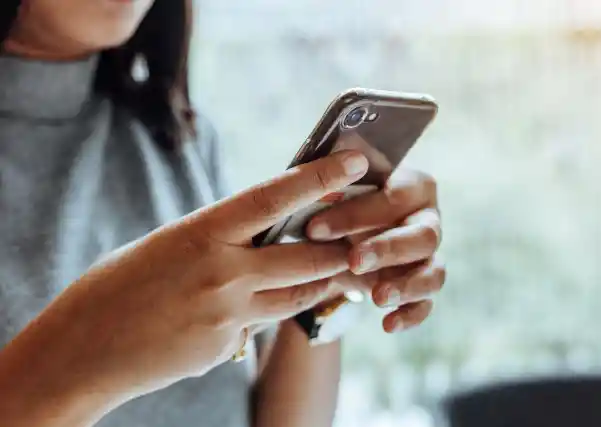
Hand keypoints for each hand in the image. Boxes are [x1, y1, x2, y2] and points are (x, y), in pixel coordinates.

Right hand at [1, 151, 369, 418]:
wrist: (81, 351)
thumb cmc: (115, 287)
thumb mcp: (167, 244)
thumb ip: (216, 240)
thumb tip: (258, 236)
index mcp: (201, 233)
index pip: (274, 197)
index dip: (320, 177)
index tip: (356, 161)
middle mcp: (222, 273)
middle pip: (305, 258)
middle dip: (340, 249)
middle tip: (364, 237)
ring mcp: (227, 315)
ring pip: (296, 296)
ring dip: (320, 283)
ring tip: (339, 272)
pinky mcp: (225, 348)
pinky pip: (259, 326)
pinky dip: (264, 314)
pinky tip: (245, 310)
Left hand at [306, 169, 444, 332]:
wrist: (342, 234)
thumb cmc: (340, 200)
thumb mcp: (333, 184)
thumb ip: (330, 178)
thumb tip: (311, 178)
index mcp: (412, 186)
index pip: (394, 197)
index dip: (357, 214)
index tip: (314, 229)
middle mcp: (427, 220)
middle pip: (424, 235)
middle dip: (388, 249)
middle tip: (353, 261)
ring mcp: (429, 256)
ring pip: (434, 272)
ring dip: (407, 286)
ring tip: (377, 297)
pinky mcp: (422, 286)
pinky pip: (426, 303)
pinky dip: (411, 314)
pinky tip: (387, 324)